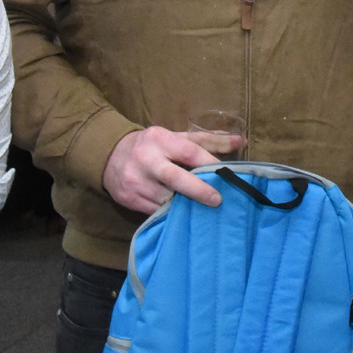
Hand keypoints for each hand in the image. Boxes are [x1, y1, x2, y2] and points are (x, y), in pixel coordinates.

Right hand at [102, 126, 235, 212]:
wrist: (110, 155)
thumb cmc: (153, 146)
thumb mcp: (177, 138)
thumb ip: (209, 141)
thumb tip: (242, 141)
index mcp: (160, 139)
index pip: (189, 152)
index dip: (210, 164)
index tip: (227, 175)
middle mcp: (146, 159)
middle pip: (175, 178)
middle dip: (198, 190)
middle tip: (217, 200)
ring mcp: (135, 181)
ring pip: (166, 199)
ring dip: (185, 206)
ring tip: (202, 210)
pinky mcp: (129, 199)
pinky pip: (155, 211)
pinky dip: (170, 213)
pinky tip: (183, 214)